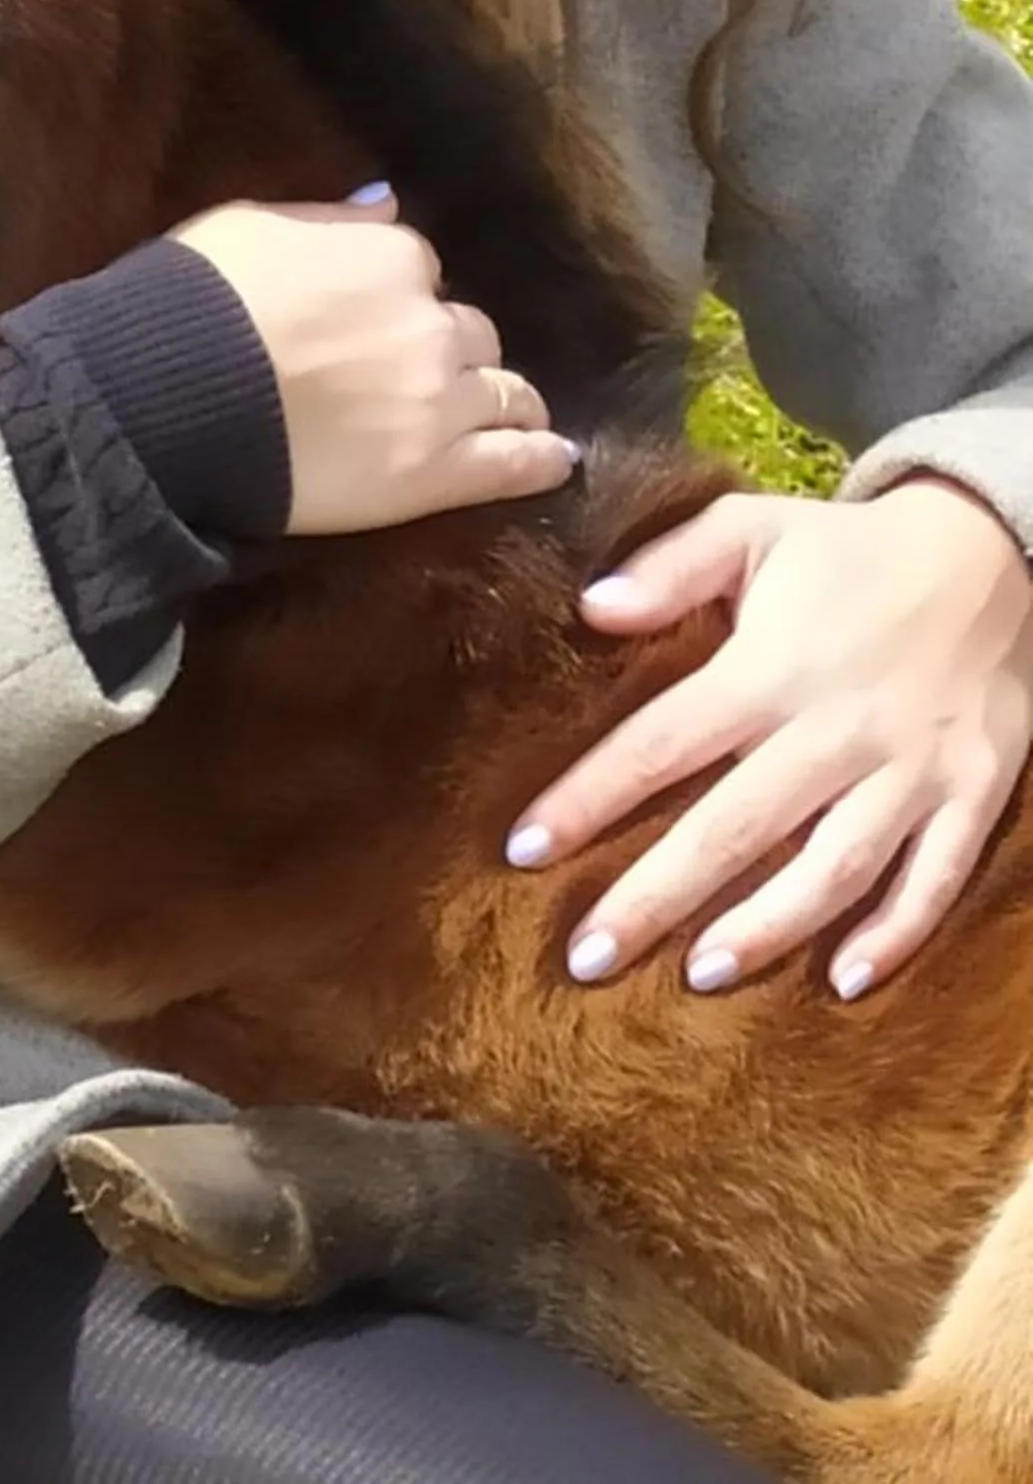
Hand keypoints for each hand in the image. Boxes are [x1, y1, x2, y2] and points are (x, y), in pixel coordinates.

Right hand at [166, 186, 578, 533]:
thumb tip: (385, 202)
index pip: (418, 267)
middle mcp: (429, 323)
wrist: (167, 395)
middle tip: (422, 371)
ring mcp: (439, 401)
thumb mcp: (252, 227)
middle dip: (452, 347)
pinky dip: (539, 458)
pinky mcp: (434, 475)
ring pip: (504, 393)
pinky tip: (556, 458)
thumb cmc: (193, 301)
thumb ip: (329, 217)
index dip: (399, 295)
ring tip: (515, 414)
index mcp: (388, 255)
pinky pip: (510, 463)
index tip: (376, 316)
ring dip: (507, 399)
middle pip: (469, 331)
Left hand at [505, 478, 1032, 998]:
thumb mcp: (752, 528)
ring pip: (833, 869)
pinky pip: (935, 879)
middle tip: (588, 958)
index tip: (524, 849)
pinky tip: (846, 982)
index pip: (661, 743)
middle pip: (734, 828)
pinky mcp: (972, 794)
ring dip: (768, 928)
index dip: (589, 798)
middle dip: (656, 896)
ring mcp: (909, 771)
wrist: (992, 551)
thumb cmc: (848, 549)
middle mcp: (835, 730)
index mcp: (769, 669)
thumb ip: (670, 566)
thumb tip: (589, 607)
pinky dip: (896, 934)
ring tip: (700, 975)